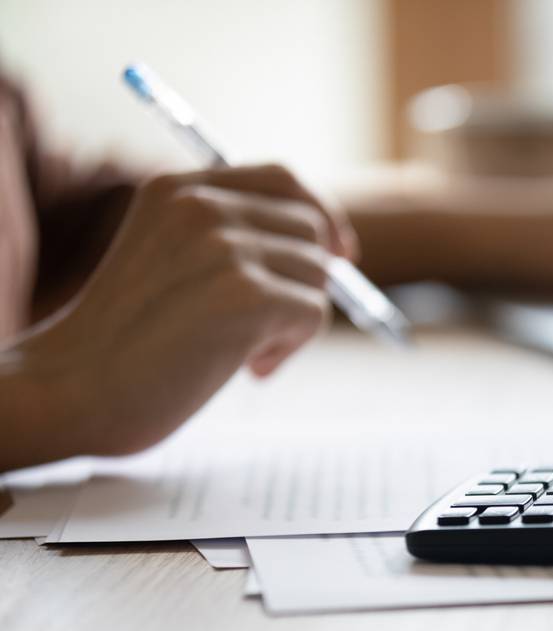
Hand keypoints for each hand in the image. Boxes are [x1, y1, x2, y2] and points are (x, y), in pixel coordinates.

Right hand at [11, 164, 354, 458]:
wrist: (73, 391)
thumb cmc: (126, 343)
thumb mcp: (170, 263)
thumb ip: (230, 241)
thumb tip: (334, 248)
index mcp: (177, 190)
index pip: (282, 179)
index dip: (321, 215)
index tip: (340, 253)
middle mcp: (200, 206)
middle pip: (311, 229)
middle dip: (304, 283)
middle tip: (261, 331)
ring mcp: (223, 248)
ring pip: (318, 275)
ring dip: (292, 322)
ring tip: (241, 353)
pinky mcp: (245, 296)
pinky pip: (312, 314)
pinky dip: (289, 349)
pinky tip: (247, 369)